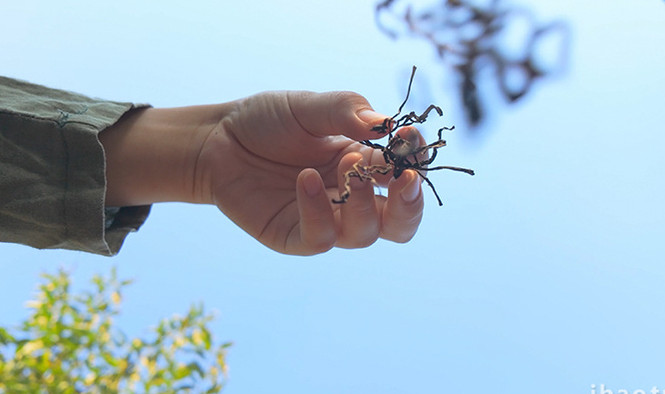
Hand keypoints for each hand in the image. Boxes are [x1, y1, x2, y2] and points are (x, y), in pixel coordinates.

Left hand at [194, 91, 424, 254]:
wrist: (217, 141)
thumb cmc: (268, 121)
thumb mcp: (310, 106)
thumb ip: (347, 111)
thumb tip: (386, 124)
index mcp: (364, 162)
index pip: (405, 171)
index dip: (415, 160)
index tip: (410, 138)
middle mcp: (352, 197)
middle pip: (400, 221)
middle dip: (410, 205)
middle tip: (405, 180)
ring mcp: (326, 219)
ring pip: (366, 234)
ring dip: (364, 204)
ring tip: (346, 168)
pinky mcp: (296, 236)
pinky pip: (320, 238)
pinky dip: (318, 211)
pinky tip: (304, 179)